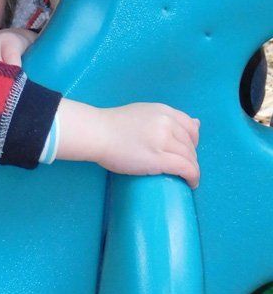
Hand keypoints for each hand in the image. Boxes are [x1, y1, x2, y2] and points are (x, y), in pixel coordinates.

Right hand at [56, 99, 200, 187]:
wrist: (97, 132)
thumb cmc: (113, 124)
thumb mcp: (144, 113)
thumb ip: (166, 118)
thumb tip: (197, 123)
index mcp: (163, 111)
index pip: (191, 126)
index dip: (193, 141)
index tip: (186, 151)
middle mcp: (167, 122)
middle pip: (190, 144)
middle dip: (191, 157)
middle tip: (182, 167)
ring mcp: (164, 140)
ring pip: (190, 158)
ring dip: (192, 169)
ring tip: (186, 178)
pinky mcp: (159, 158)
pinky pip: (186, 168)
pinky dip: (193, 177)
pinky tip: (191, 183)